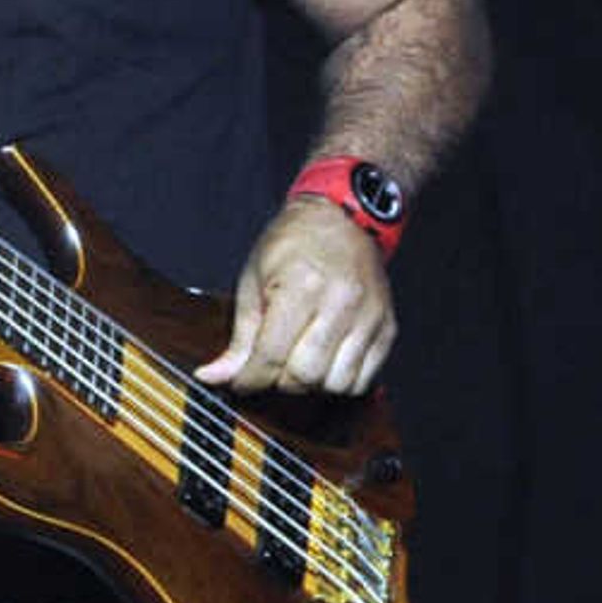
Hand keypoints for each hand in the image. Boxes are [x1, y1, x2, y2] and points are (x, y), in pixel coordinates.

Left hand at [201, 197, 393, 393]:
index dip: (250, 379)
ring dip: (311, 384)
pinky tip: (325, 361)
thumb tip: (214, 376)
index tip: (241, 381)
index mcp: (302, 286)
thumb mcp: (253, 281)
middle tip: (270, 366)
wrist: (343, 218)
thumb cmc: (294, 244)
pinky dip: (339, 382)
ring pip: (336, 385)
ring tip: (299, 360)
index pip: (271, 356)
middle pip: (305, 376)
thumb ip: (239, 337)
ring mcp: (369, 317)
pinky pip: (362, 380)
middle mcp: (341, 303)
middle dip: (279, 381)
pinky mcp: (387, 328)